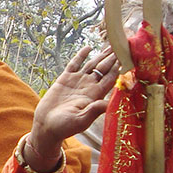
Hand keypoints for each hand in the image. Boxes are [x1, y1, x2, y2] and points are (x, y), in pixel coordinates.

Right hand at [26, 45, 119, 168]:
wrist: (47, 126)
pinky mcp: (65, 79)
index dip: (118, 68)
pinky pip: (75, 64)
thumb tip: (108, 103)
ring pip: (92, 64)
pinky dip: (81, 55)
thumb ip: (94, 111)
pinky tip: (88, 48)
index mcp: (94, 95)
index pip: (110, 79)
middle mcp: (88, 86)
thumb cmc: (64, 127)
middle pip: (103, 69)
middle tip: (121, 45)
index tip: (126, 58)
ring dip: (101, 55)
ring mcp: (77, 81)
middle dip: (112, 58)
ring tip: (110, 45)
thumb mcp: (81, 121)